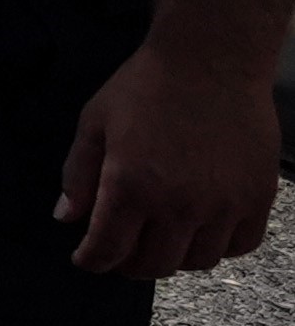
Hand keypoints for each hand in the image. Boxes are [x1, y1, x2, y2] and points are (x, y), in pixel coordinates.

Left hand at [59, 34, 282, 276]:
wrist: (211, 59)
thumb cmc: (146, 86)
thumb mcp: (94, 123)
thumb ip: (78, 175)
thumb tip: (66, 219)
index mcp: (130, 187)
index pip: (108, 250)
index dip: (92, 261)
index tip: (87, 259)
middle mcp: (178, 205)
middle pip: (153, 265)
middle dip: (129, 264)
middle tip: (122, 250)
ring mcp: (223, 205)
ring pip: (198, 261)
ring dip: (175, 257)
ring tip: (162, 237)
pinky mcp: (258, 198)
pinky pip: (240, 245)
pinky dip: (220, 246)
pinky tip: (203, 228)